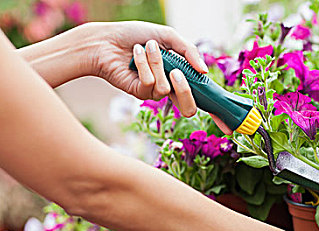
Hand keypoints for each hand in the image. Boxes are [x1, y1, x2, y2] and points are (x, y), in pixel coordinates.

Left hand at [88, 21, 206, 116]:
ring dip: (156, 62)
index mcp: (178, 74)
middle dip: (185, 90)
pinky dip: (143, 64)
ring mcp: (153, 92)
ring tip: (146, 47)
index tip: (211, 98)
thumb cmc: (136, 35)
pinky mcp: (138, 93)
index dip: (207, 100)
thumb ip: (189, 51)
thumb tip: (204, 71)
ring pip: (166, 88)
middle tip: (176, 72)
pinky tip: (135, 53)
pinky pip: (149, 83)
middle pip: (188, 108)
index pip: (198, 94)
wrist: (107, 38)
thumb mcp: (168, 37)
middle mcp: (168, 86)